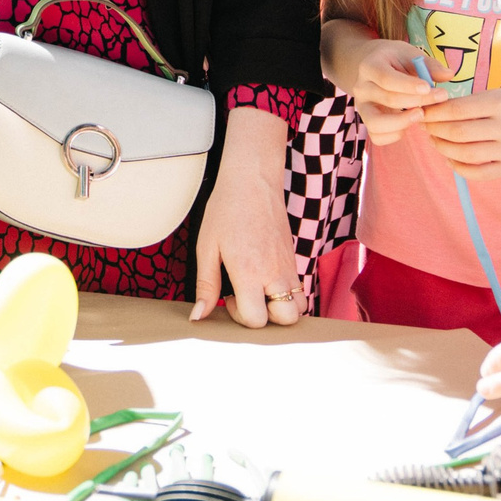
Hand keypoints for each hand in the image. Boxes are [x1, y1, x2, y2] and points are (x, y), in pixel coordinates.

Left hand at [191, 106, 302, 328]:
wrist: (253, 180)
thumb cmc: (226, 210)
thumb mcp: (207, 247)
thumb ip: (206, 286)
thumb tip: (199, 316)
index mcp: (250, 272)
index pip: (256, 319)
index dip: (240, 317)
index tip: (228, 298)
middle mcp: (275, 274)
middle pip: (285, 319)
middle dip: (266, 320)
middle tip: (247, 299)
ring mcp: (288, 267)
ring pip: (299, 308)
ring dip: (282, 309)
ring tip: (260, 293)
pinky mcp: (294, 259)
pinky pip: (300, 289)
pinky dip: (288, 295)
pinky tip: (267, 281)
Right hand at [350, 39, 440, 144]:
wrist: (375, 68)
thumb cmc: (396, 61)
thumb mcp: (410, 55)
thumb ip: (429, 65)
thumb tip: (449, 75)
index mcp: (369, 66)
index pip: (386, 79)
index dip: (408, 86)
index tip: (429, 87)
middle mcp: (361, 88)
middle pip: (388, 99)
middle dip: (418, 101)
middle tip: (441, 97)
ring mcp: (362, 107)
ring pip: (377, 123)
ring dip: (404, 122)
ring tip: (422, 114)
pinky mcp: (367, 123)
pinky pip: (378, 137)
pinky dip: (396, 134)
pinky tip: (409, 122)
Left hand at [420, 84, 500, 180]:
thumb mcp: (496, 94)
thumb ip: (467, 104)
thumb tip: (430, 112)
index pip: (458, 110)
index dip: (434, 113)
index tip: (422, 112)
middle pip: (459, 133)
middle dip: (435, 130)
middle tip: (425, 127)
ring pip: (465, 154)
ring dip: (443, 148)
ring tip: (436, 141)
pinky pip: (478, 173)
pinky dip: (458, 167)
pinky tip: (450, 158)